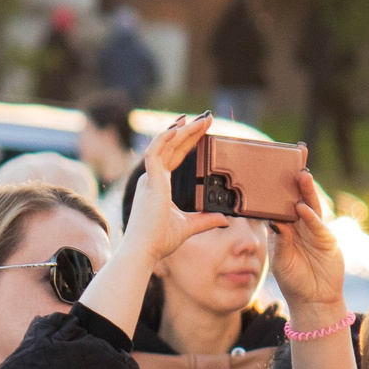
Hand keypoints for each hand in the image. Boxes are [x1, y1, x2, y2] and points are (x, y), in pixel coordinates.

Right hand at [78, 114, 227, 333]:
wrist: (144, 251)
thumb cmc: (159, 241)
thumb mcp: (188, 227)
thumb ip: (205, 220)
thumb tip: (224, 219)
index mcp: (158, 186)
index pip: (174, 157)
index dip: (187, 141)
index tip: (200, 129)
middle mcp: (151, 179)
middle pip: (171, 146)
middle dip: (188, 130)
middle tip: (205, 117)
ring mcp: (149, 178)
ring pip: (165, 144)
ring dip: (182, 130)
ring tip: (200, 118)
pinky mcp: (150, 182)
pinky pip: (155, 152)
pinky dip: (165, 139)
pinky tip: (178, 128)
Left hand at [269, 183, 347, 312]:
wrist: (314, 299)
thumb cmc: (293, 280)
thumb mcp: (281, 261)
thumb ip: (280, 241)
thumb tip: (275, 222)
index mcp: (282, 228)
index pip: (277, 205)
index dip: (275, 189)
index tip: (269, 171)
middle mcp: (298, 226)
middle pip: (296, 199)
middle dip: (294, 181)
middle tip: (292, 160)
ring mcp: (313, 230)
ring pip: (310, 205)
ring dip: (306, 190)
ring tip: (302, 175)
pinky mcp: (327, 238)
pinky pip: (318, 224)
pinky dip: (310, 216)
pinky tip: (304, 208)